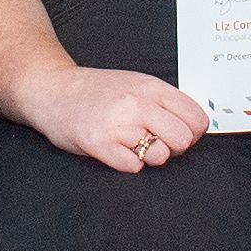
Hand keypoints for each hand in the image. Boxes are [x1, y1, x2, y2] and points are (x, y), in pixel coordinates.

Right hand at [21, 64, 208, 173]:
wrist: (53, 90)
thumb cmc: (97, 91)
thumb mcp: (136, 84)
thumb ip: (164, 102)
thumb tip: (195, 127)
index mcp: (152, 87)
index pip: (197, 119)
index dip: (191, 132)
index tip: (176, 133)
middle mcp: (138, 104)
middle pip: (183, 140)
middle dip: (172, 147)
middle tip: (153, 141)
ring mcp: (118, 124)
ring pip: (160, 156)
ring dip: (148, 156)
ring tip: (130, 144)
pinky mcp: (99, 144)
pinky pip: (133, 167)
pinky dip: (127, 164)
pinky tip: (115, 150)